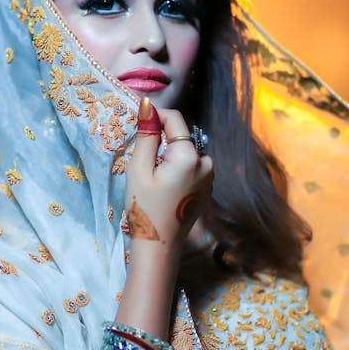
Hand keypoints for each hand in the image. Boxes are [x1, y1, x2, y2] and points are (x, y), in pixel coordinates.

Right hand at [125, 98, 212, 255]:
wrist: (159, 245)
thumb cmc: (144, 208)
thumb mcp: (139, 169)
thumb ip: (147, 134)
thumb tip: (148, 104)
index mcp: (189, 156)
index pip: (174, 118)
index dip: (154, 117)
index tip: (137, 126)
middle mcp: (206, 162)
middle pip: (181, 135)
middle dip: (161, 141)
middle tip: (144, 164)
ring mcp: (210, 175)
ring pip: (186, 151)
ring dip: (169, 155)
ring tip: (154, 178)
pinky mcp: (208, 186)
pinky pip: (191, 166)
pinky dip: (177, 168)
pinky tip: (165, 188)